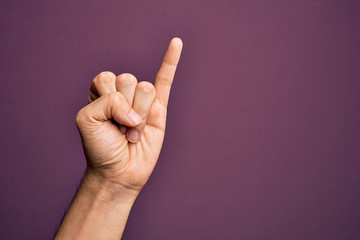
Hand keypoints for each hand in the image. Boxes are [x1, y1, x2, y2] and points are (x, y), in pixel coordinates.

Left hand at [75, 38, 182, 194]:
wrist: (118, 172)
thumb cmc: (100, 148)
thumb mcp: (87, 121)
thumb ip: (107, 102)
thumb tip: (138, 108)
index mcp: (102, 91)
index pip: (107, 77)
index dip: (107, 100)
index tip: (103, 122)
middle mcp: (122, 92)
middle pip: (129, 80)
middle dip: (123, 109)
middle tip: (119, 129)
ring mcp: (142, 100)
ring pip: (147, 89)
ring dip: (140, 117)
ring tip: (133, 133)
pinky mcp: (160, 109)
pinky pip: (166, 79)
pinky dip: (171, 60)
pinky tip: (176, 43)